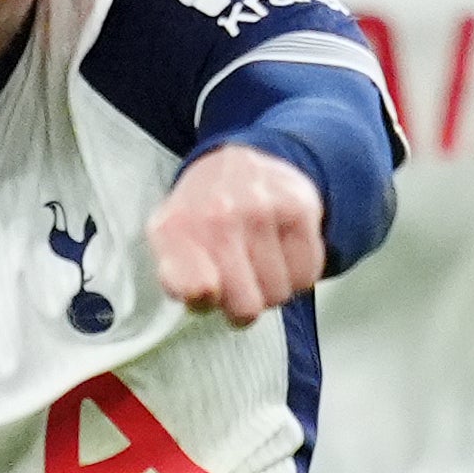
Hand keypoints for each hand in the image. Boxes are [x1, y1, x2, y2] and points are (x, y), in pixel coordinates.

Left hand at [149, 144, 325, 325]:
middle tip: (237, 282)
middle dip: (244, 304)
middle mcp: (219, 216)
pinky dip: (296, 273)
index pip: (195, 287)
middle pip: (247, 307)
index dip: (204, 299)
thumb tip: (202, 298)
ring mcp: (262, 210)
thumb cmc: (199, 218)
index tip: (209, 291)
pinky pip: (307, 274)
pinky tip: (279, 253)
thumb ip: (177, 281)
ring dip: (271, 288)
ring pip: (280, 293)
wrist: (231, 165)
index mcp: (176, 230)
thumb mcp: (166, 247)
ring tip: (257, 263)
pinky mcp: (299, 208)